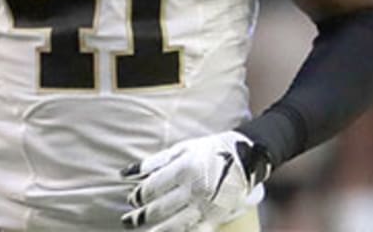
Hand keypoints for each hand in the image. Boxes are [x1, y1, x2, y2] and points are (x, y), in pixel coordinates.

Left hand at [120, 131, 269, 230]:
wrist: (248, 158)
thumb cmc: (211, 150)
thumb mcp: (183, 149)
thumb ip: (153, 162)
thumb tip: (124, 173)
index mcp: (185, 169)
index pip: (152, 188)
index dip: (138, 196)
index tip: (131, 199)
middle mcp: (195, 189)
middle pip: (159, 209)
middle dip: (139, 216)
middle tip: (127, 220)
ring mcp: (206, 206)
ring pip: (173, 227)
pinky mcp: (216, 218)